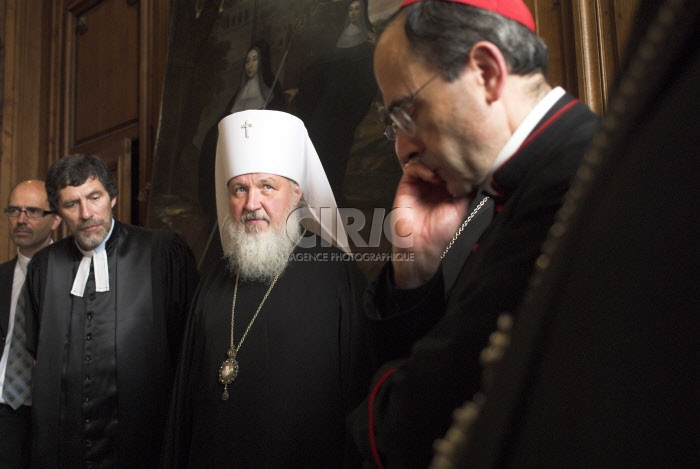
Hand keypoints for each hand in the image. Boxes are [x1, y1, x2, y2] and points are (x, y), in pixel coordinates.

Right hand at [390, 162, 470, 288]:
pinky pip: (413, 169)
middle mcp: (432, 186)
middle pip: (438, 163)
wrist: (422, 244)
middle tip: (452, 163)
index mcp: (446, 190)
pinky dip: (422, 168)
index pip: (450, 169)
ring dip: (434, 163)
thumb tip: (475, 174)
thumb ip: (466, 190)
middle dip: (445, 161)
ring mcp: (419, 185)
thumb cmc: (440, 232)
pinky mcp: (407, 186)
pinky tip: (432, 175)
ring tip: (442, 171)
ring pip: (425, 163)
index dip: (456, 164)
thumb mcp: (461, 208)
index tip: (463, 164)